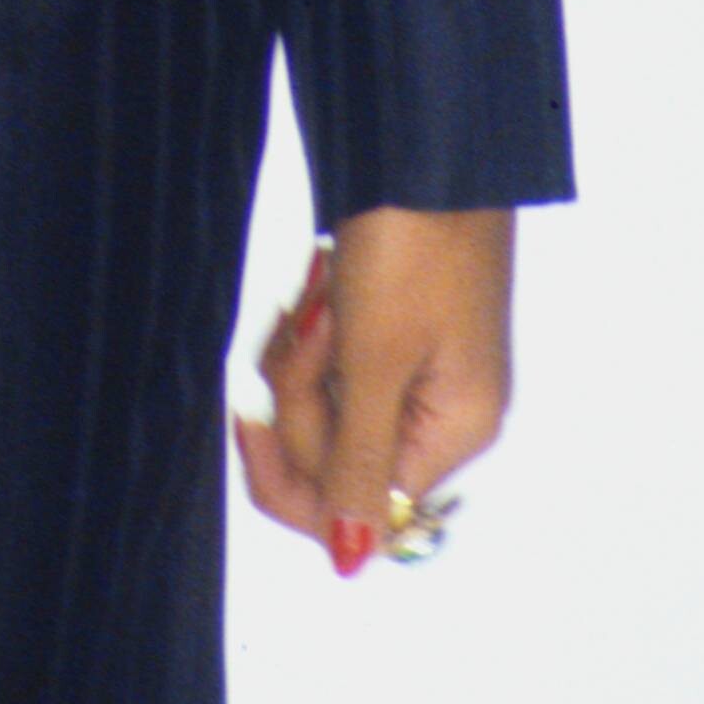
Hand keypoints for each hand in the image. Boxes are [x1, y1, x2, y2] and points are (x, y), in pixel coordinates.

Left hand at [235, 206, 514, 573]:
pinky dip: (313, 326)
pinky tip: (323, 281)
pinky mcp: (395, 326)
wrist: (428, 142)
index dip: (289, 468)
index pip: (355, 506)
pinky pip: (331, 361)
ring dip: (302, 348)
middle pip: (332, 453)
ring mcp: (419, 369)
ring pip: (323, 403)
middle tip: (309, 319)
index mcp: (454, 432)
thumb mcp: (377, 361)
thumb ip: (359, 465)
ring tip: (321, 287)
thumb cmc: (415, 244)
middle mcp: (442, 414)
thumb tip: (352, 560)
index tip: (249, 409)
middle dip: (298, 388)